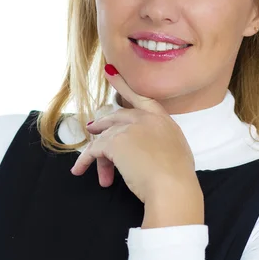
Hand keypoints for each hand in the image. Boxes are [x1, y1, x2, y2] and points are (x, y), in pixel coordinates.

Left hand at [70, 65, 198, 204]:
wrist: (173, 186)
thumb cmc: (178, 177)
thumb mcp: (178, 152)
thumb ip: (164, 143)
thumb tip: (156, 149)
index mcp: (164, 121)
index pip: (142, 99)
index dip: (124, 87)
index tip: (110, 73)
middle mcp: (147, 119)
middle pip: (119, 116)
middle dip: (103, 122)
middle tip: (92, 126)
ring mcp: (131, 128)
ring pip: (105, 136)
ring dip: (94, 151)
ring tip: (84, 161)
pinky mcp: (116, 142)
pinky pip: (95, 149)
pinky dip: (85, 160)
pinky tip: (79, 169)